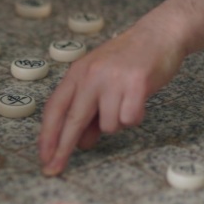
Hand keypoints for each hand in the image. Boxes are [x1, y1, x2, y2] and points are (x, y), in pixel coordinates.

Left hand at [38, 23, 186, 175]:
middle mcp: (91, 75)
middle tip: (54, 169)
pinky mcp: (136, 84)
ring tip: (126, 101)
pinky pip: (130, 119)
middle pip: (72, 121)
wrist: (159, 34)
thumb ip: (88, 111)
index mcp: (77, 73)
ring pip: (108, 125)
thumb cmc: (128, 60)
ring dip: (117, 122)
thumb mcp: (100, 81)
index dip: (47, 135)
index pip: (54, 108)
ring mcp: (113, 79)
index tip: (44, 157)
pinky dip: (135, 116)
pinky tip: (139, 100)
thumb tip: (81, 143)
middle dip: (63, 149)